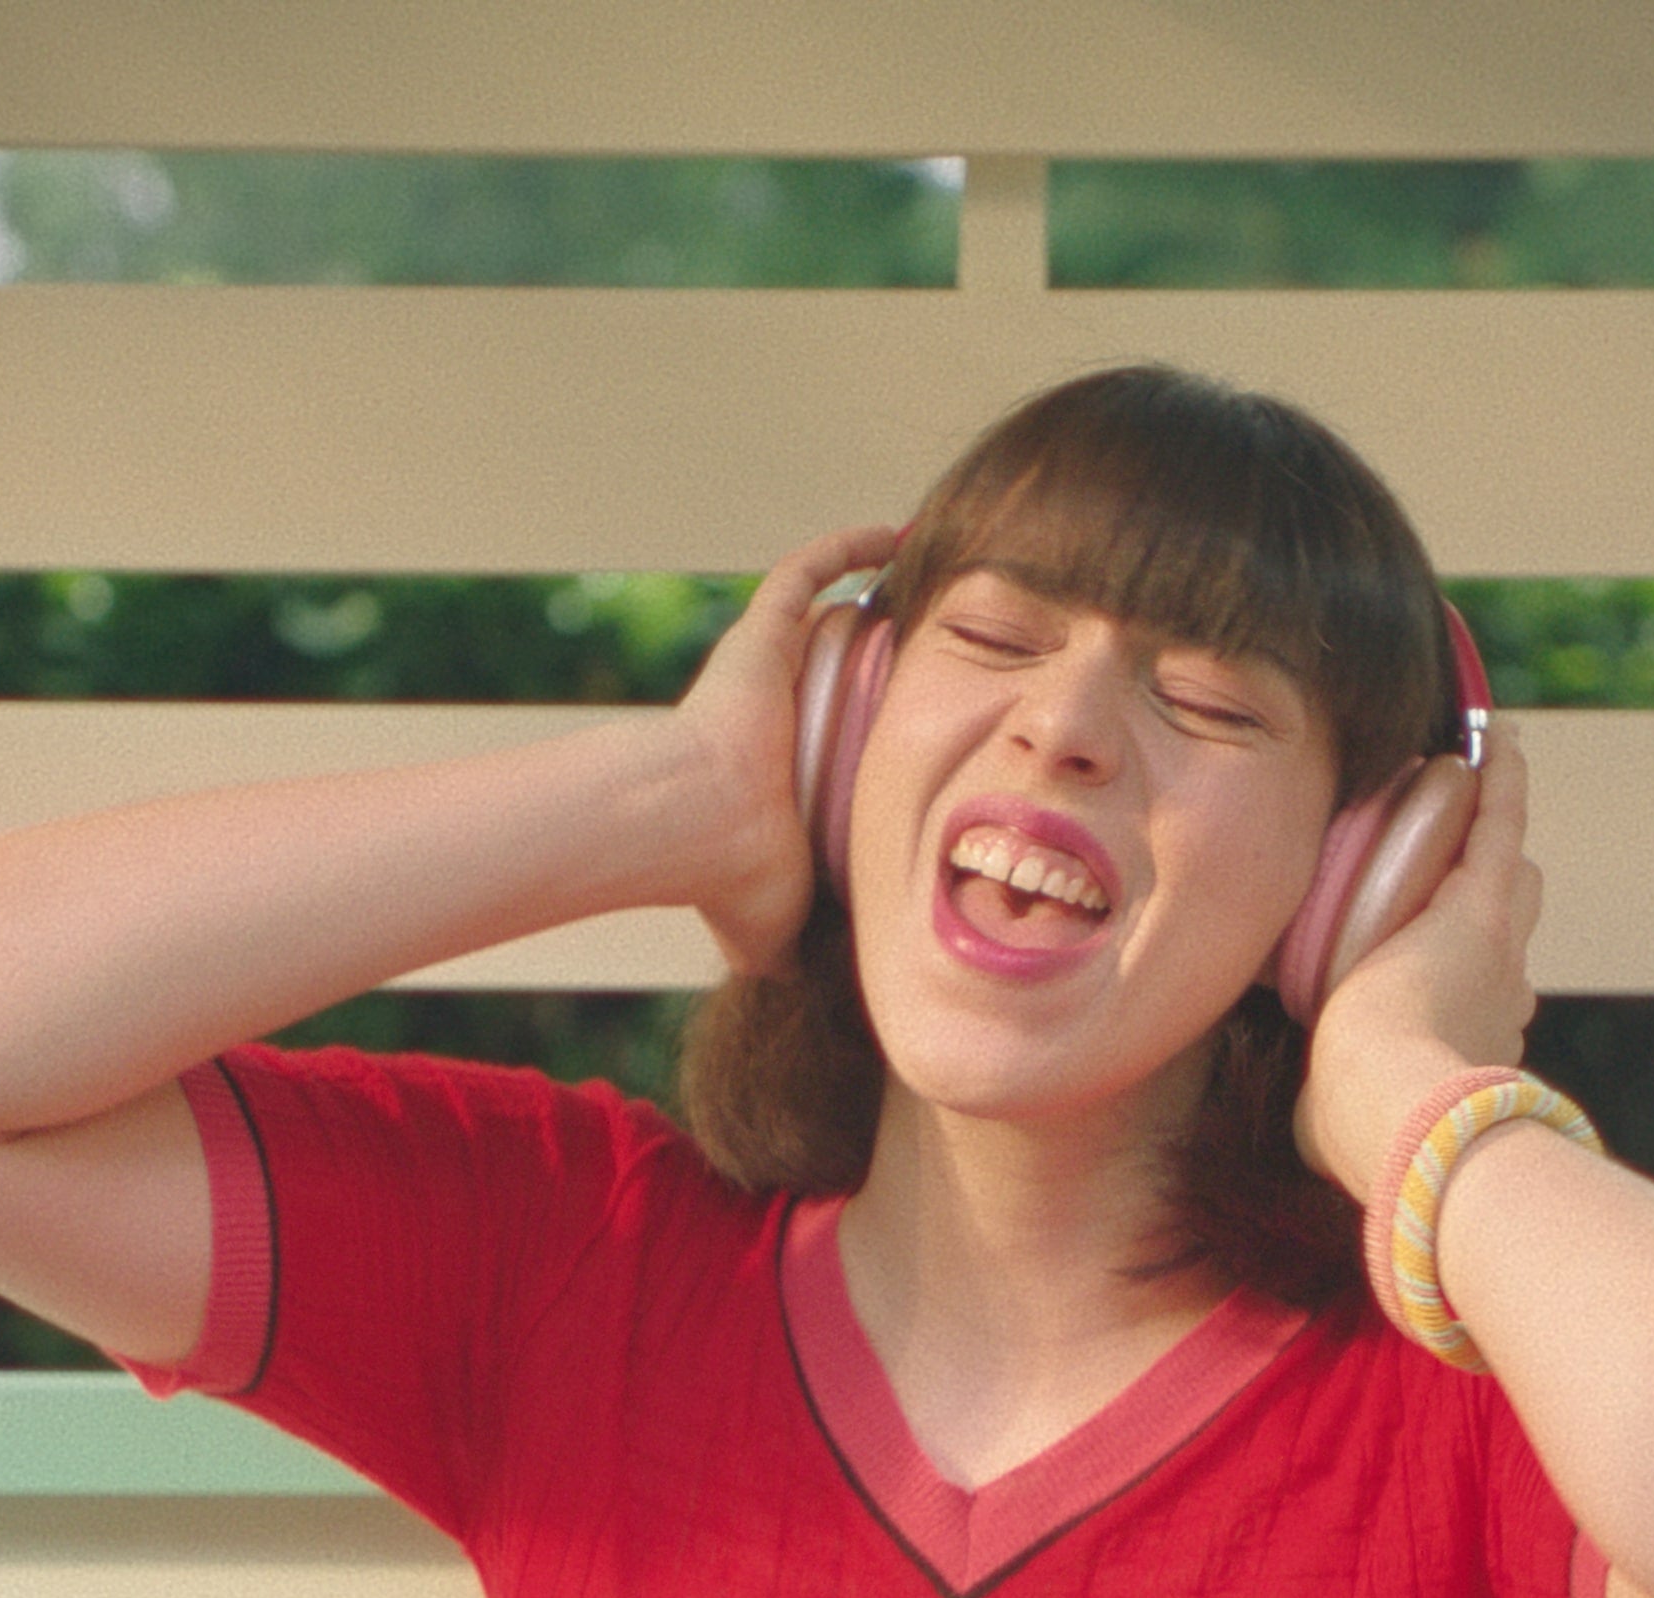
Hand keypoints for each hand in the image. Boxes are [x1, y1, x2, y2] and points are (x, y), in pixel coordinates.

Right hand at [674, 525, 899, 974]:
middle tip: (958, 649)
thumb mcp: (781, 925)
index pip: (846, 734)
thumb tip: (820, 1010)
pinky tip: (903, 531)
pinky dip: (852, 545)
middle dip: (893, 656)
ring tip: (944, 583)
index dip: (887, 724)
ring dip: (882, 595)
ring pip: (834, 613)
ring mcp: (772, 665)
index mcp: (790, 768)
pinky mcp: (763, 630)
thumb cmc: (733, 876)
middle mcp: (784, 709)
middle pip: (847, 668)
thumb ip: (801, 952)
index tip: (940, 726)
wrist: (695, 826)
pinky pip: (810, 570)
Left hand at [1293, 719, 1543, 1200]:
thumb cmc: (1357, 1128)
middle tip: (1464, 857)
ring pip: (1511, 873)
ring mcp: (1499, 944)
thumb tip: (1308, 1125)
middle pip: (1511, 925)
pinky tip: (1493, 736)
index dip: (1462, 972)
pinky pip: (1499, 821)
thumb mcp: (1340, 1115)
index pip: (1477, 992)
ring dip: (1495, 829)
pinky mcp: (1484, 903)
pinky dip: (1501, 778)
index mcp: (1469, 1043)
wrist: (1392, 1108)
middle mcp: (1501, 991)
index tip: (1435, 965)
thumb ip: (1332, 1105)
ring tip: (1477, 778)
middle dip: (1493, 896)